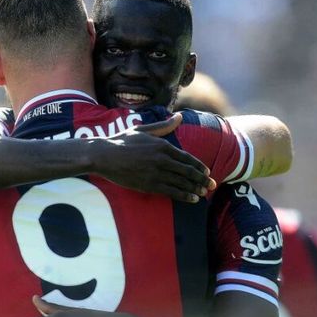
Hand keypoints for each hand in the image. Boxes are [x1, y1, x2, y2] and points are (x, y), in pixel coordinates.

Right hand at [90, 114, 216, 202]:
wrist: (104, 156)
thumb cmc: (122, 141)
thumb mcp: (144, 130)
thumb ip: (163, 126)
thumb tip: (179, 117)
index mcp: (162, 145)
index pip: (187, 157)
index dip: (198, 166)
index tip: (206, 171)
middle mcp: (163, 159)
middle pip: (188, 171)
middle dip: (202, 179)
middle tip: (212, 185)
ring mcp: (157, 173)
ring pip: (182, 182)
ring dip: (196, 188)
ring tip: (205, 193)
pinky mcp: (149, 184)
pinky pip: (172, 191)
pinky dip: (184, 195)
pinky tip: (193, 199)